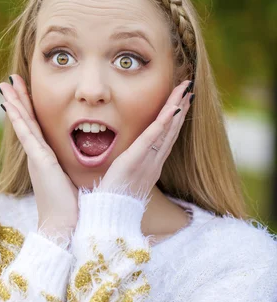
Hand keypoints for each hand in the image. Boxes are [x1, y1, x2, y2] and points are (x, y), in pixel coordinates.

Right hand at [0, 75, 78, 238]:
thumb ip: (72, 171)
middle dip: (19, 100)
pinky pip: (26, 133)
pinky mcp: (39, 161)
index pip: (36, 128)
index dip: (29, 110)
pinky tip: (10, 104)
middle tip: (10, 80)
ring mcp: (36, 157)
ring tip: (6, 84)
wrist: (64, 228)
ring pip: (23, 123)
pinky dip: (18, 117)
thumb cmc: (71, 210)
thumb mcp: (71, 183)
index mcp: (46, 160)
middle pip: (26, 121)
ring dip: (15, 102)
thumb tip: (82, 165)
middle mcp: (38, 156)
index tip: (24, 93)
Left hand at [98, 80, 193, 199]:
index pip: (166, 136)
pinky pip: (153, 138)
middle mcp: (155, 160)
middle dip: (181, 107)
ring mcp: (148, 160)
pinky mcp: (137, 159)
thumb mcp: (128, 179)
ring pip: (166, 130)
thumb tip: (132, 160)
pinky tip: (172, 109)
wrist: (111, 213)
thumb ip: (133, 168)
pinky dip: (163, 122)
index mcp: (152, 164)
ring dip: (176, 108)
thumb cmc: (116, 198)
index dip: (175, 119)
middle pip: (171, 130)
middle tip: (189, 88)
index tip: (182, 101)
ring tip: (186, 91)